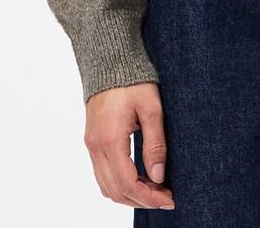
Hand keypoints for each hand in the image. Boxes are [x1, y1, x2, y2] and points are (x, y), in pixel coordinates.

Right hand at [83, 82, 174, 209]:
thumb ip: (155, 144)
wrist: (110, 60)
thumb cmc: (133, 80)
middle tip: (165, 197)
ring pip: (106, 186)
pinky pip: (102, 174)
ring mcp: (91, 144)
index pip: (127, 183)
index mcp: (110, 139)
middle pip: (115, 190)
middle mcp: (95, 146)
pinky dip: (119, 183)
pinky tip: (139, 179)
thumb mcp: (151, 108)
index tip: (168, 199)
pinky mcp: (92, 140)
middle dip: (141, 200)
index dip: (148, 197)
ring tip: (155, 190)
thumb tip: (158, 176)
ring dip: (129, 194)